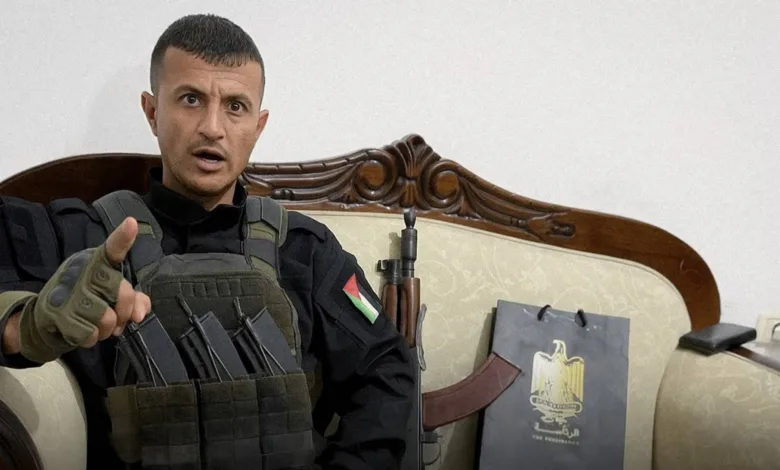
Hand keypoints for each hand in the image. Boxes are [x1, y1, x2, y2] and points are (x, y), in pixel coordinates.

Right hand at [17, 217, 151, 362]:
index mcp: (96, 262)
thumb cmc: (86, 302)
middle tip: (120, 318)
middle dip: (125, 310)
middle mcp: (81, 271)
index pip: (112, 249)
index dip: (123, 238)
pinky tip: (85, 333)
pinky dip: (92, 339)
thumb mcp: (111, 296)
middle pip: (120, 290)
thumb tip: (140, 314)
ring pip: (107, 317)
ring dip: (108, 329)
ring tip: (101, 326)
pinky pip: (89, 334)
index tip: (132, 223)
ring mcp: (67, 293)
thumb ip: (135, 299)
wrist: (44, 320)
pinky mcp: (56, 314)